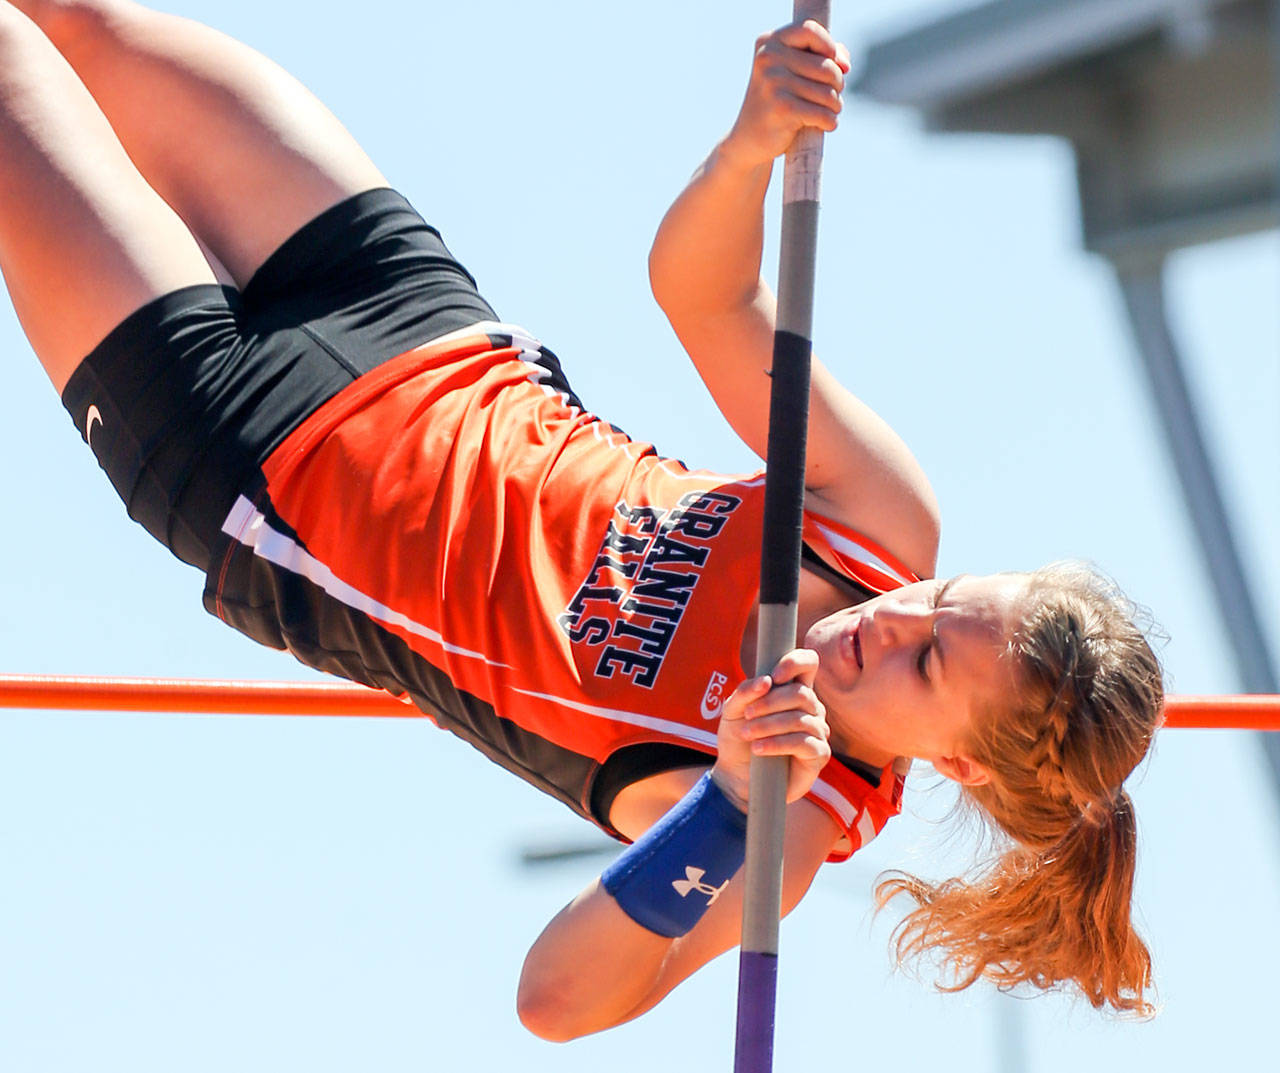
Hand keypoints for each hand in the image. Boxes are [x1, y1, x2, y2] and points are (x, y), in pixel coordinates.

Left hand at [711, 648, 831, 808]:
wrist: (736, 776)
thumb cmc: (738, 739)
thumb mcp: (732, 712)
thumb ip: (745, 692)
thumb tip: (766, 680)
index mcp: (792, 689)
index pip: (808, 663)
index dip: (796, 662)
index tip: (774, 676)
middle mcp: (810, 707)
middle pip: (801, 693)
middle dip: (770, 703)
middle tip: (747, 716)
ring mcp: (817, 731)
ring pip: (801, 719)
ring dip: (769, 725)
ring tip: (748, 734)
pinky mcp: (818, 755)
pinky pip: (805, 743)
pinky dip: (778, 744)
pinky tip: (759, 749)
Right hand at [721, 20, 850, 172]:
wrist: (748, 139)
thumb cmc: (778, 100)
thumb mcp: (794, 70)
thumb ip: (822, 56)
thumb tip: (844, 65)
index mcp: (769, 43)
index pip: (809, 29)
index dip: (829, 46)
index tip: (834, 63)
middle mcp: (769, 58)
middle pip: (827, 66)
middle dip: (838, 84)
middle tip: (830, 96)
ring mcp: (774, 83)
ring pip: (828, 93)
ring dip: (835, 105)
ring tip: (827, 112)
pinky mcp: (783, 109)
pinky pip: (823, 114)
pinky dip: (830, 122)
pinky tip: (825, 125)